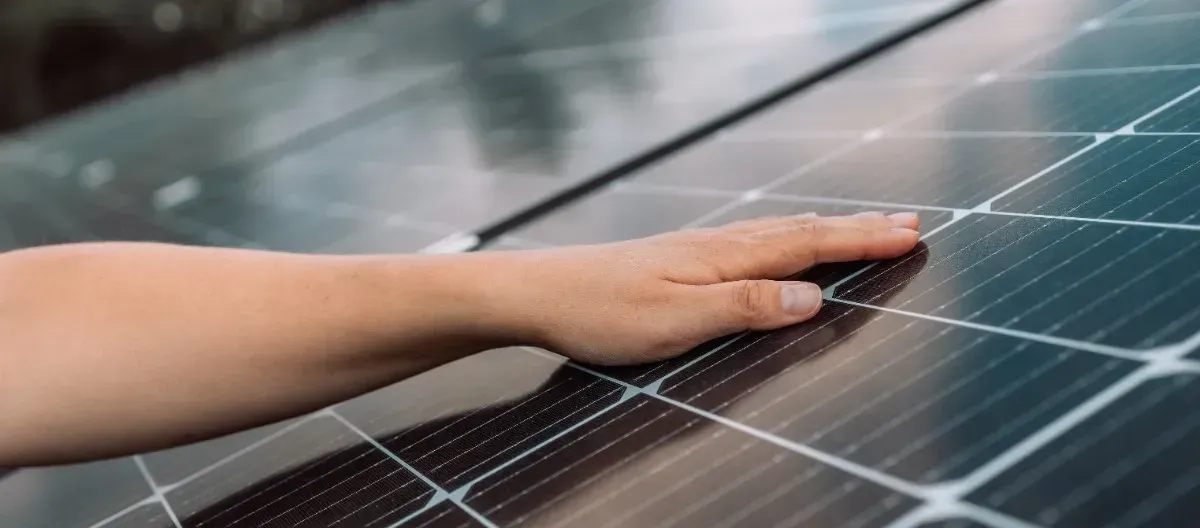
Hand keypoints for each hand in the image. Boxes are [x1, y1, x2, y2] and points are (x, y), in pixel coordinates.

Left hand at [484, 211, 921, 365]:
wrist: (536, 293)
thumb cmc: (600, 313)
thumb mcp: (676, 322)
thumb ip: (746, 307)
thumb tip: (814, 296)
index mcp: (724, 259)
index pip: (808, 245)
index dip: (861, 242)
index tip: (910, 237)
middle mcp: (716, 246)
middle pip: (801, 230)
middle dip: (857, 229)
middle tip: (908, 225)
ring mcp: (698, 249)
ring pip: (777, 232)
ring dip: (826, 229)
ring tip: (862, 227)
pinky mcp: (680, 260)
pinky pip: (752, 240)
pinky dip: (787, 236)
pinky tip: (781, 243)